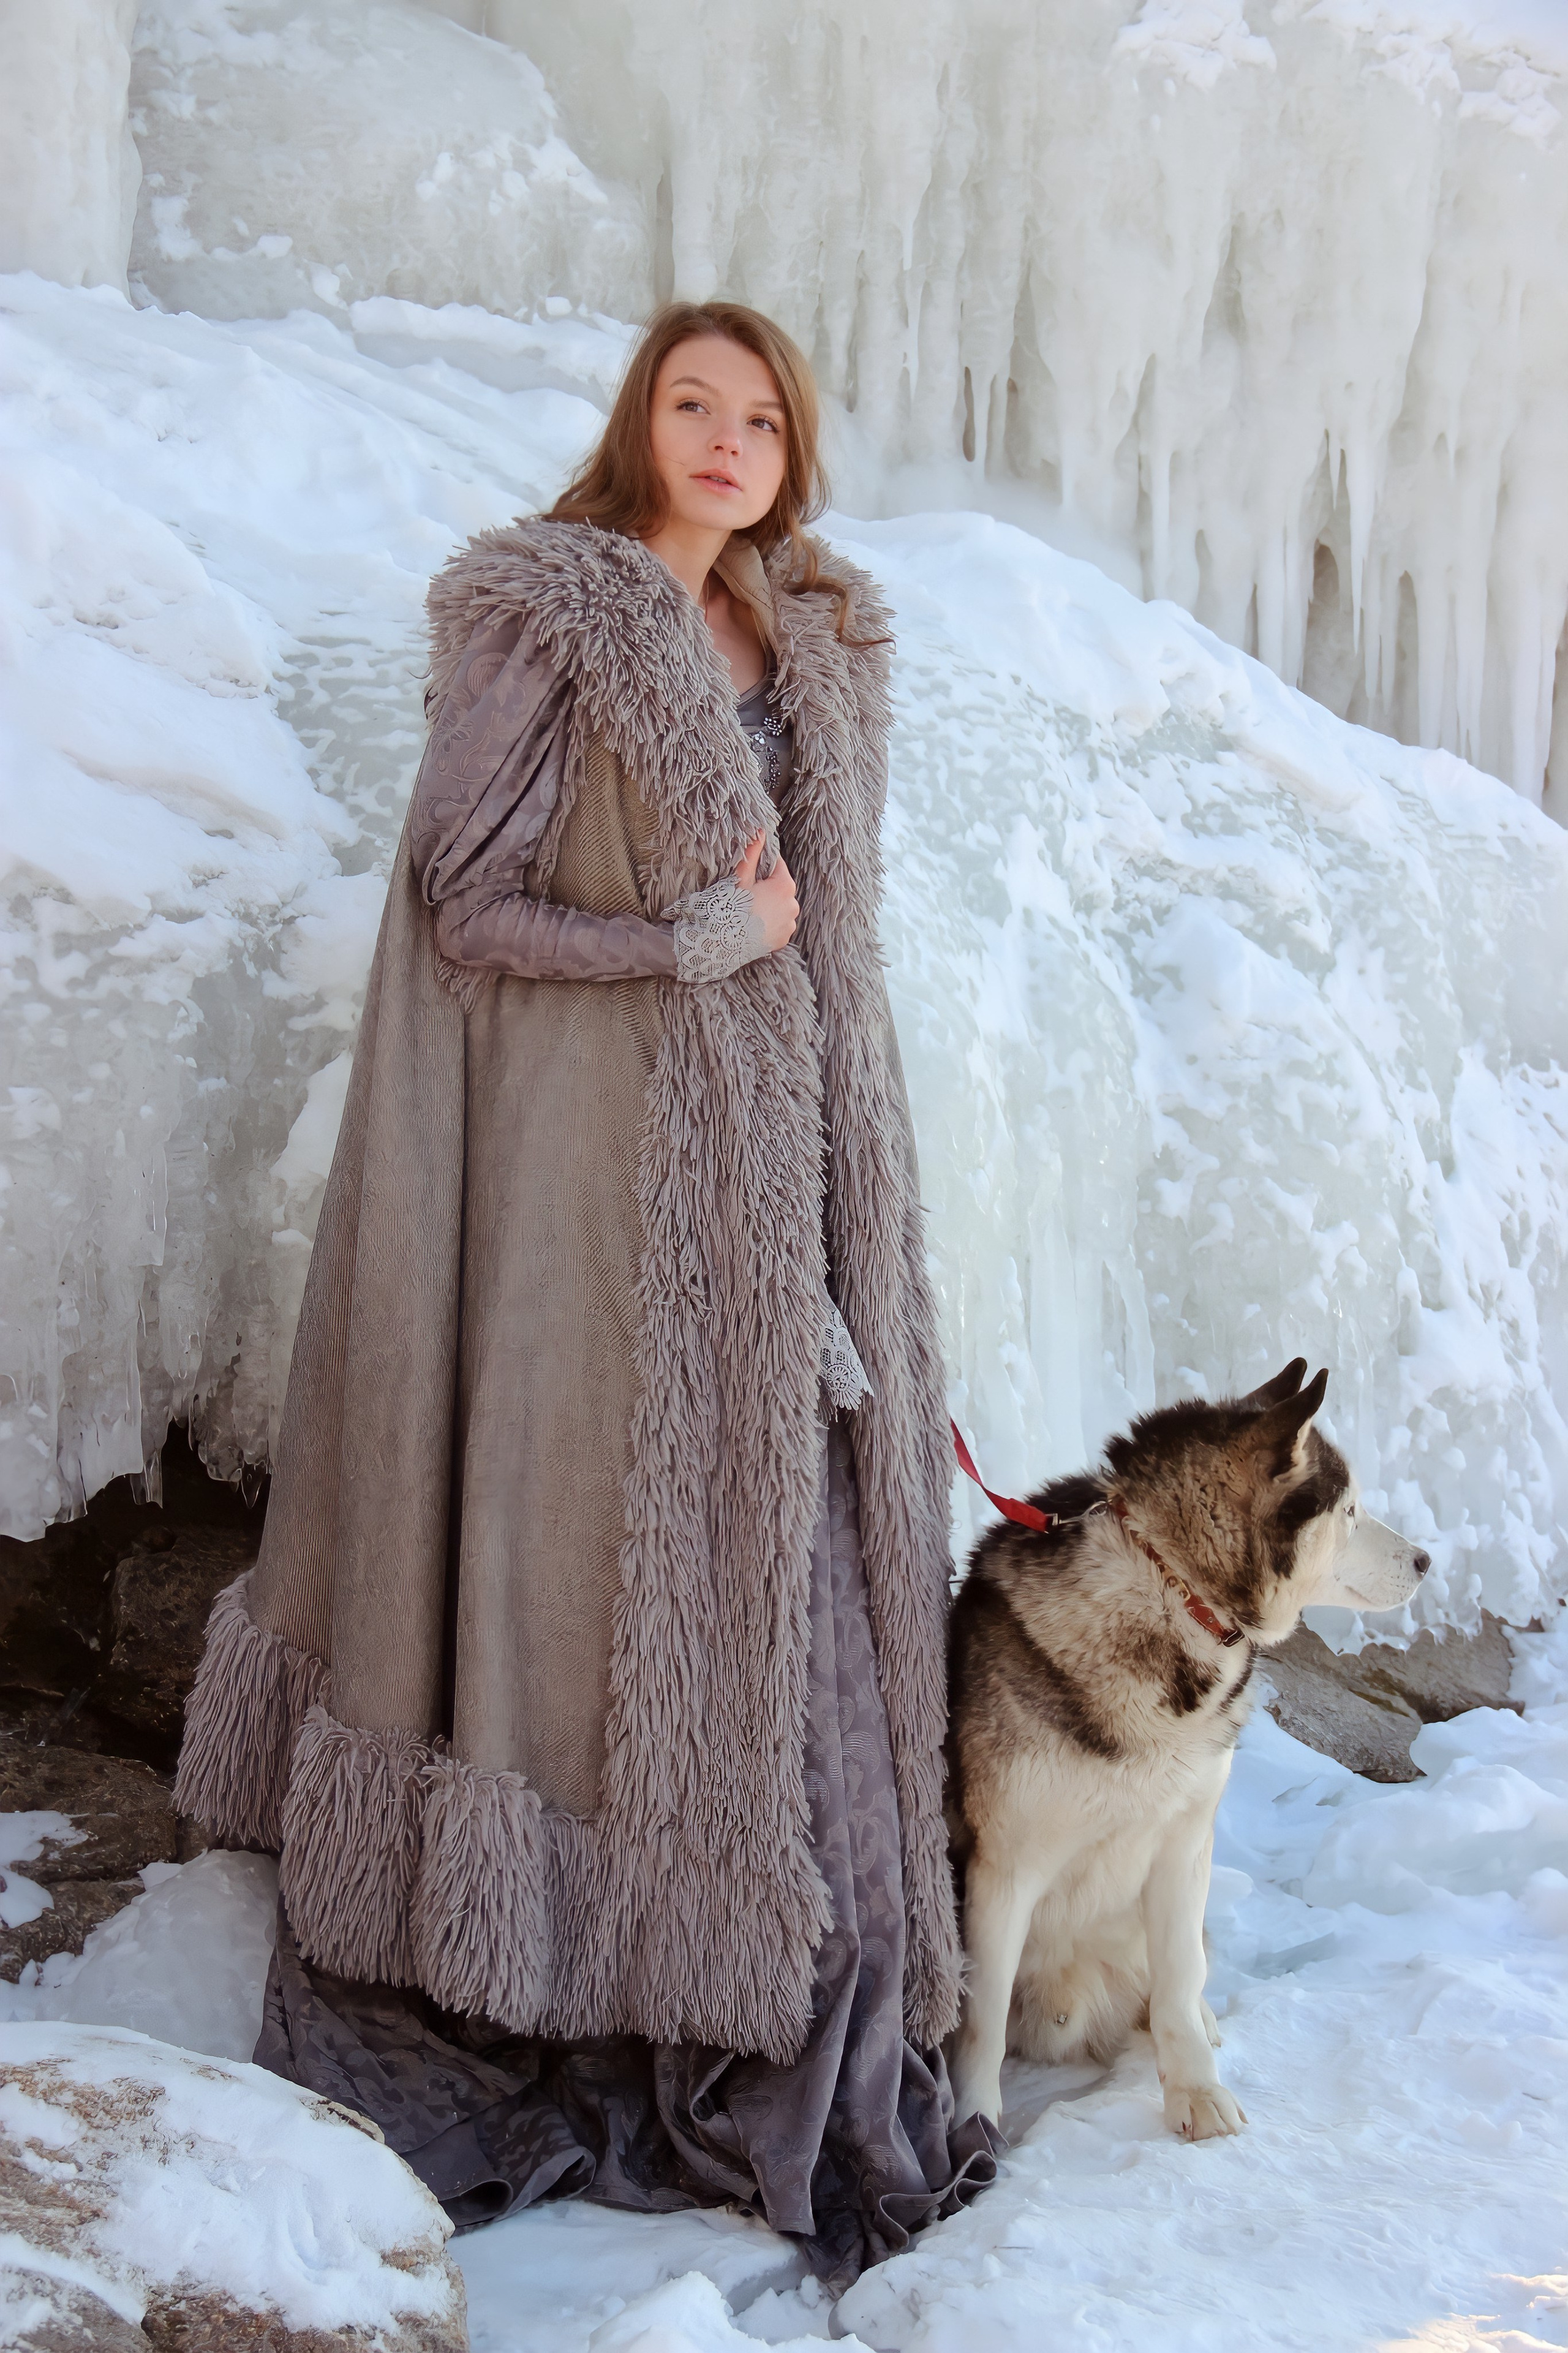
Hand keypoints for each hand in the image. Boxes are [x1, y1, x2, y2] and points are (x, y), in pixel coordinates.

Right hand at [733, 831, 798, 951]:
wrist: (723, 942)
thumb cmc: (731, 907)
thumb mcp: (741, 877)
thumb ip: (752, 853)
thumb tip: (760, 830)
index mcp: (785, 885)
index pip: (777, 866)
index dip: (762, 867)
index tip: (750, 874)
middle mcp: (793, 904)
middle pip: (780, 887)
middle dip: (766, 888)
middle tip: (747, 894)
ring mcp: (790, 923)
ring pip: (780, 907)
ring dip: (770, 906)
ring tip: (750, 911)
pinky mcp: (784, 938)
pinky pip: (779, 925)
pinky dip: (770, 923)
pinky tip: (754, 924)